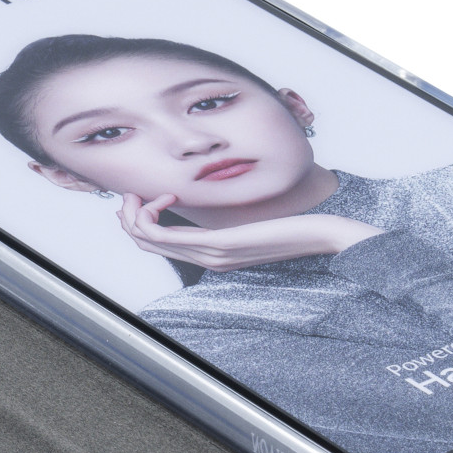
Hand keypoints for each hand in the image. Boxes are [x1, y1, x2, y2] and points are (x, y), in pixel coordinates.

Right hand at [117, 194, 383, 270]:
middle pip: (146, 245)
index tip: (144, 195)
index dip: (137, 221)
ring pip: (150, 241)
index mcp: (213, 254)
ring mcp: (213, 254)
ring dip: (134, 215)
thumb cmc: (296, 222)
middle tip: (128, 193)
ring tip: (137, 194)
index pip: (156, 245)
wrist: (325, 235)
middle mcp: (208, 259)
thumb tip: (223, 195)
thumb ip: (235, 212)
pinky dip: (155, 215)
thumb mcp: (256, 217)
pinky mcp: (222, 243)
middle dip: (127, 217)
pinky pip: (171, 237)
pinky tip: (166, 195)